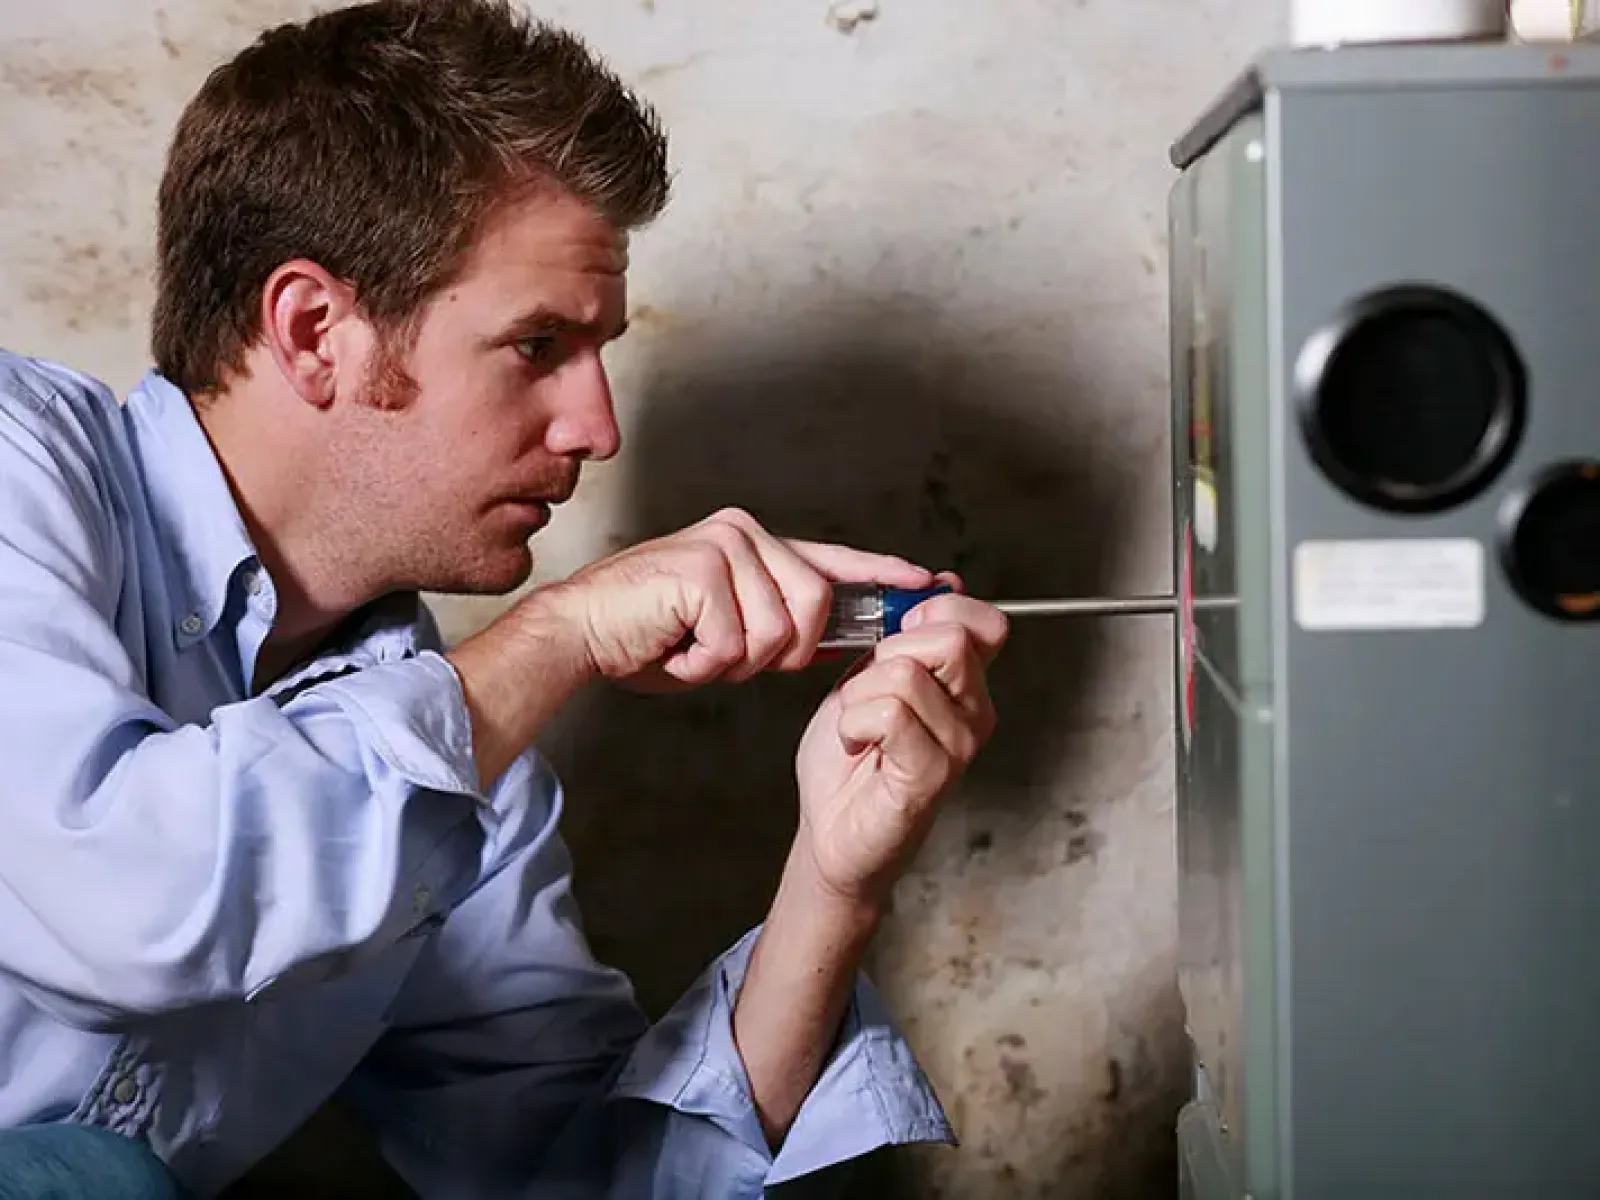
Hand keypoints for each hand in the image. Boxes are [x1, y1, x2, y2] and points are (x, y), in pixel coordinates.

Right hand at [532, 507, 935, 689]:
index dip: (883, 574)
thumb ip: (781, 626)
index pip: (833, 559)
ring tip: (692, 647)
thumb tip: (837, 637)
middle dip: (777, 653)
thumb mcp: (732, 632)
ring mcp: (725, 546)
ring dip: (735, 661)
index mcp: (753, 544)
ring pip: (780, 631)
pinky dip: (706, 663)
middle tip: (719, 653)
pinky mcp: (704, 569)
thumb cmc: (649, 636)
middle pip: (815, 608)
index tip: (930, 582)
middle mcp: (745, 534)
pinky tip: (674, 645)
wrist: (582, 631)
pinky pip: (738, 642)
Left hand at [792, 587, 1007, 906]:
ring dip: (860, 695)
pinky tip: (856, 744)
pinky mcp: (931, 775)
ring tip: (857, 725)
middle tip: (868, 690)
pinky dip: (853, 723)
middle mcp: (975, 712)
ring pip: (906, 674)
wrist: (832, 827)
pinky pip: (889, 714)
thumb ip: (902, 633)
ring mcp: (959, 745)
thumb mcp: (872, 674)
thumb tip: (940, 583)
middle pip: (949, 638)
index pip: (984, 621)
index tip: (894, 637)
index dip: (932, 611)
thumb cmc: (851, 756)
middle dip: (887, 652)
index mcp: (968, 683)